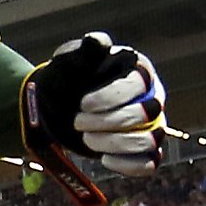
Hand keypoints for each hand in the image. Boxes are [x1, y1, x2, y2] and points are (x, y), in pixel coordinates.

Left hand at [23, 32, 166, 187]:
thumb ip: (83, 52)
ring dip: (114, 143)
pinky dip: (127, 165)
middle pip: (147, 114)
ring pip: (149, 140)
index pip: (139, 84)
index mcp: (138, 70)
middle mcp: (151, 97)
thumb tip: (97, 40)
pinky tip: (103, 159)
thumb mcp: (68, 62)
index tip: (83, 103)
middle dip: (108, 121)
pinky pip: (149, 164)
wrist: (54, 107)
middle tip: (77, 122)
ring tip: (86, 138)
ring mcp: (151, 125)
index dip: (111, 97)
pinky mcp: (142, 150)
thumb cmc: (65, 80)